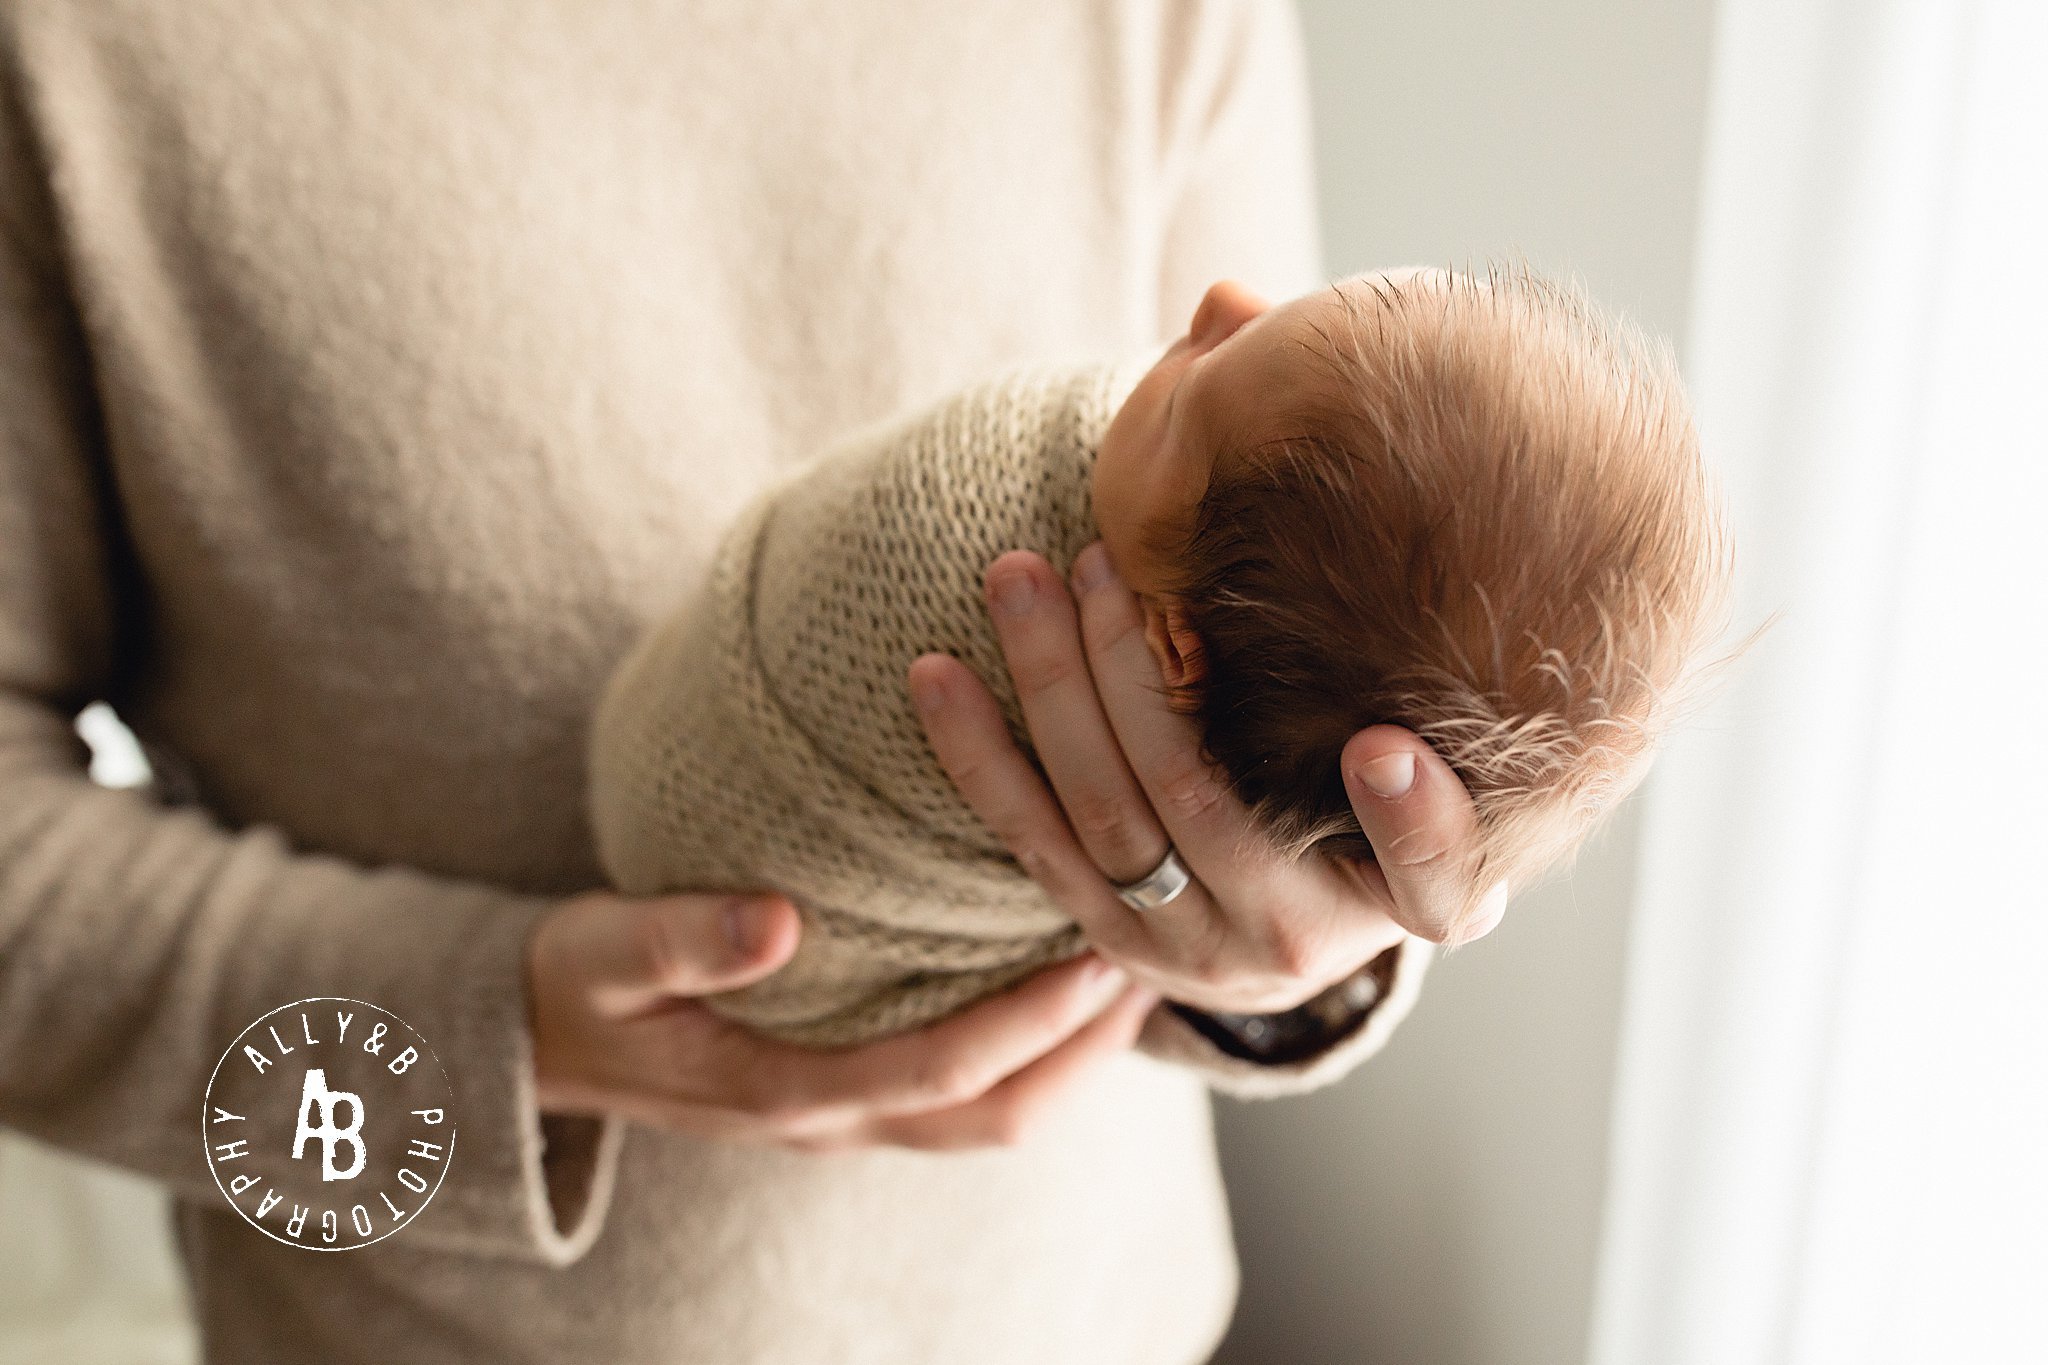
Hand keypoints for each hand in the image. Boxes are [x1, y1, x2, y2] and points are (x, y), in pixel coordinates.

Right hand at [525, 888, 1156, 1152]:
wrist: (537, 1041)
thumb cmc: (579, 984)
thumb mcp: (606, 947)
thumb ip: (683, 937)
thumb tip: (777, 921)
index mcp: (783, 1090)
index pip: (936, 1071)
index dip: (1025, 1024)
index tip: (1096, 957)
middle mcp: (830, 1118)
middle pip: (992, 1115)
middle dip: (1082, 1053)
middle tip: (1152, 964)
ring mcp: (842, 1114)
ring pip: (987, 1114)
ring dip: (1068, 1058)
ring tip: (1131, 975)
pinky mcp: (846, 1090)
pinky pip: (961, 1089)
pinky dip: (1026, 1050)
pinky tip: (1057, 987)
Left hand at [908, 543, 1504, 1016]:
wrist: (1304, 928)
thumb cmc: (1380, 823)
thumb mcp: (1443, 794)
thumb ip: (1441, 732)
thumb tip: (1440, 560)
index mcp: (1400, 902)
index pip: (1433, 878)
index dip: (1414, 825)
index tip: (1383, 748)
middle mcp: (1292, 942)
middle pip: (1204, 803)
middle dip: (1135, 673)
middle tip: (1096, 560)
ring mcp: (1187, 950)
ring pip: (1105, 816)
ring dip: (1051, 689)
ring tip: (1018, 579)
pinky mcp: (1107, 941)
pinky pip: (1030, 844)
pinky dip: (978, 755)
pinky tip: (934, 676)